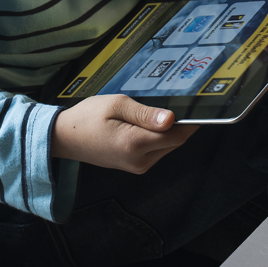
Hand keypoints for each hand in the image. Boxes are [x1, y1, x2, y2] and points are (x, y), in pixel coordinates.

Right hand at [50, 94, 195, 173]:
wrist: (65, 138)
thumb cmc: (89, 116)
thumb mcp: (117, 105)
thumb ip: (145, 114)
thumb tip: (171, 120)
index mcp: (134, 144)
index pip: (176, 135)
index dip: (191, 122)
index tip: (202, 106)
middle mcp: (139, 161)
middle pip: (174, 142)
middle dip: (181, 124)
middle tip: (182, 100)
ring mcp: (136, 166)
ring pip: (167, 147)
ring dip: (169, 131)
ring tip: (161, 109)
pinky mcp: (134, 165)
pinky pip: (156, 150)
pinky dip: (159, 137)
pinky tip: (151, 122)